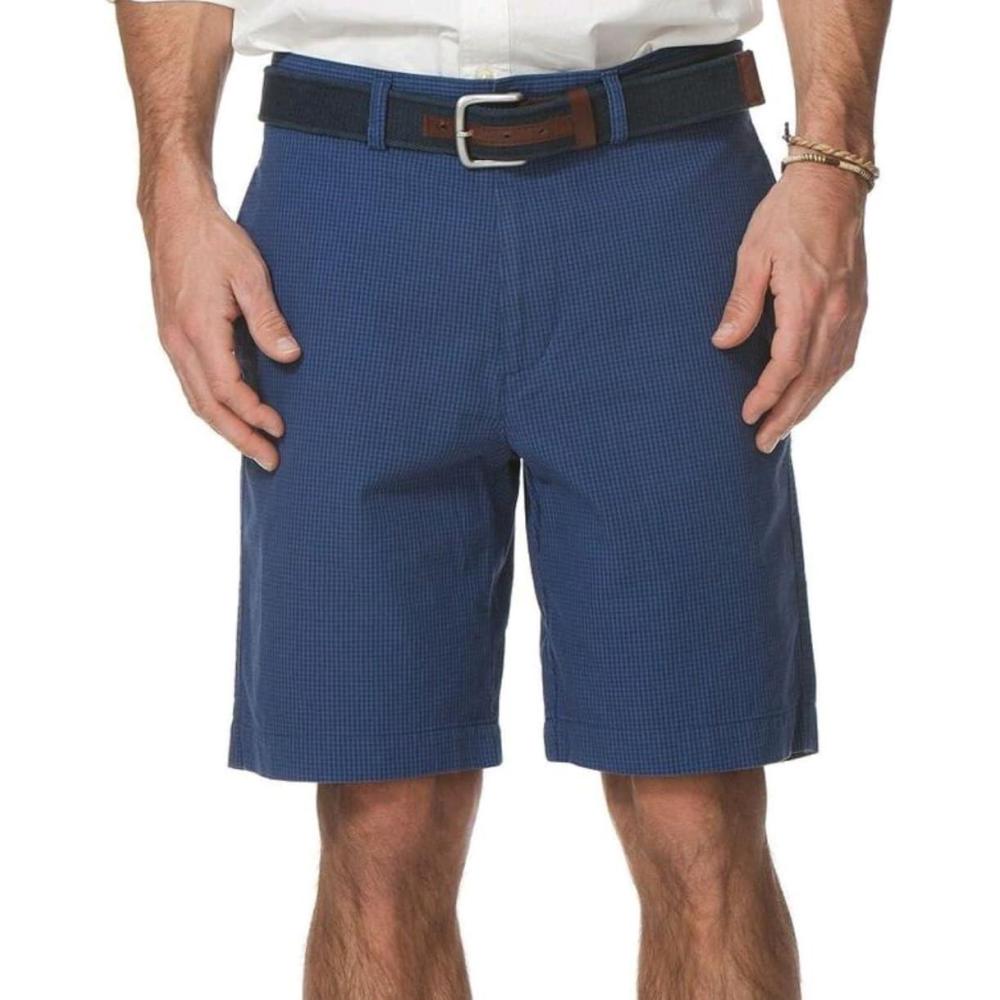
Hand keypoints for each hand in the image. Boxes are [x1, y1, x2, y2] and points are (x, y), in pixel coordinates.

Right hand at [142, 177, 299, 470]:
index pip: (227, 389)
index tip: (281, 430)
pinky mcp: (173, 335)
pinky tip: (235, 414)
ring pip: (196, 399)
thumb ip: (268, 319)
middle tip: (271, 461)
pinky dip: (213, 406)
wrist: (173, 212)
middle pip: (207, 406)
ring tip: (255, 446)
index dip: (254, 414)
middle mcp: (178, 341)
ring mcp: (171, 340)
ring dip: (226, 427)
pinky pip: (192, 383)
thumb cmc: (215, 239)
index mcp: (197, 329)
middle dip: (240, 437)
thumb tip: (290, 357)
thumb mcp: (250, 274)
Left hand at [712, 164, 867, 452]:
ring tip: (783, 428)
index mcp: (808, 299)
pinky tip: (812, 394)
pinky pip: (844, 356)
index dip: (768, 395)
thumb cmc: (787, 213)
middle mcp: (837, 310)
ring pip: (832, 372)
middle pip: (812, 379)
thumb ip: (741, 304)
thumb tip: (723, 344)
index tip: (748, 416)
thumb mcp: (752, 254)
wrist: (834, 181)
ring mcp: (853, 309)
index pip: (788, 364)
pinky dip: (827, 382)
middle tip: (763, 442)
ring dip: (808, 405)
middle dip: (787, 415)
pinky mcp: (859, 305)